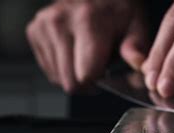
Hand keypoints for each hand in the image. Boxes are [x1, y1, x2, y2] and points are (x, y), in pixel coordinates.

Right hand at [26, 0, 149, 92]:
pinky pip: (48, 68)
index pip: (85, 75)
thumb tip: (139, 65)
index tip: (107, 74)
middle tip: (98, 68)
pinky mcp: (34, 30)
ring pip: (57, 78)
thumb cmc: (118, 8)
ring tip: (86, 56)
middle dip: (86, 83)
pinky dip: (62, 67)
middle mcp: (60, 23)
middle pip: (69, 81)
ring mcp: (44, 26)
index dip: (99, 82)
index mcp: (87, 22)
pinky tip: (74, 53)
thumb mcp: (136, 24)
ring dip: (74, 75)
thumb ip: (137, 47)